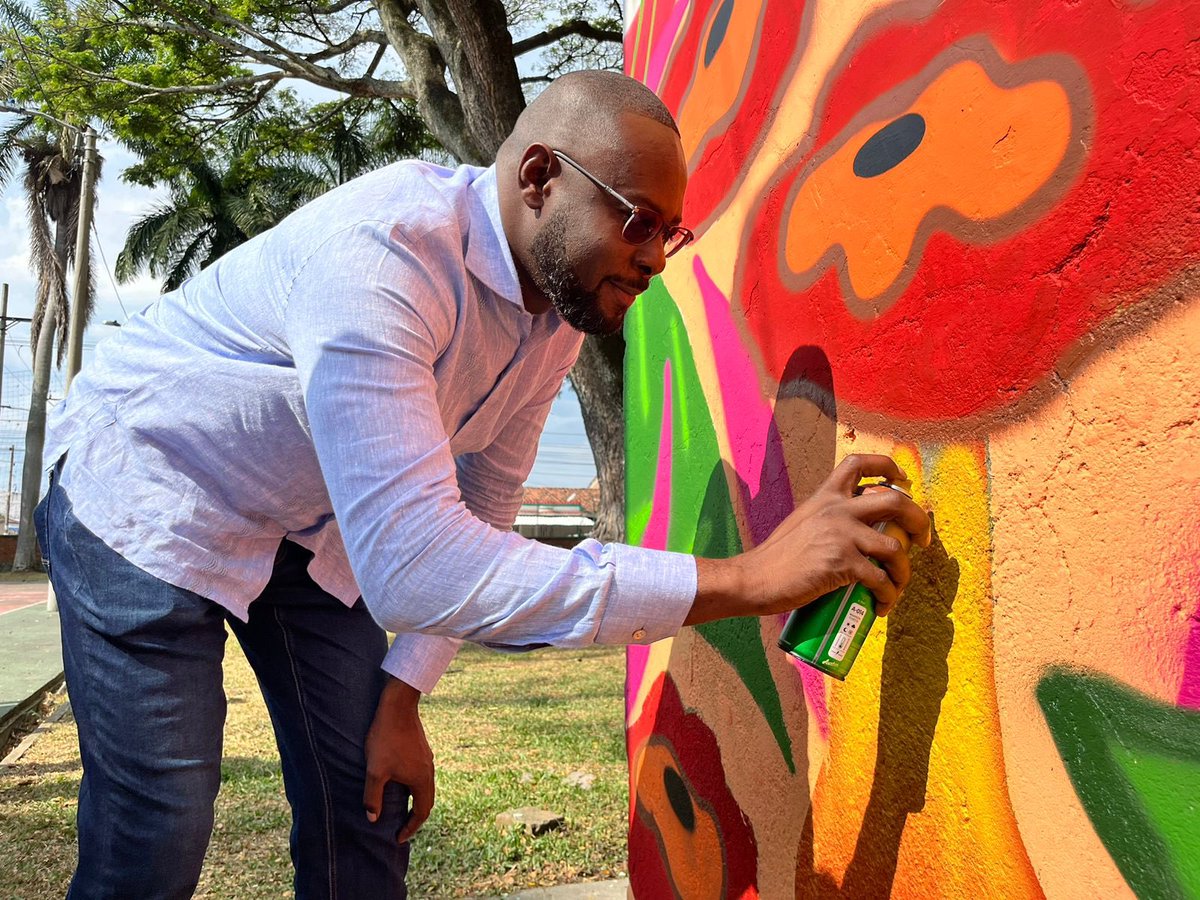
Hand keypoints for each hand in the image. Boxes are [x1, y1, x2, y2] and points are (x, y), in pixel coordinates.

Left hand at [363, 676, 434, 843]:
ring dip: (415, 801)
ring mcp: (427, 759)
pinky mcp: (422, 749)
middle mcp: (428, 771)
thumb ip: (373, 797)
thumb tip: (372, 818)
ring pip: (425, 787)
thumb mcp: (376, 771)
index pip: (420, 812)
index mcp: (420, 780)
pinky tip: (401, 782)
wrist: (398, 706)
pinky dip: (414, 787)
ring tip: (401, 808)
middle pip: (426, 801)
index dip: (410, 828)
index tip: (399, 837)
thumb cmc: (386, 738)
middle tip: (402, 828)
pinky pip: (422, 775)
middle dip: (415, 817)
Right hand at [690, 454, 930, 623]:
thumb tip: (858, 532)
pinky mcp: (842, 564)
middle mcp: (836, 509)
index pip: (859, 463)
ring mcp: (841, 535)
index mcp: (825, 496)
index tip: (903, 481)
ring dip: (905, 571)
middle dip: (918, 520)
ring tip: (898, 586)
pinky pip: (881, 579)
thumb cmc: (776, 558)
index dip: (888, 466)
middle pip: (895, 501)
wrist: (754, 579)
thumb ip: (828, 520)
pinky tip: (882, 606)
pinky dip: (888, 595)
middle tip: (923, 540)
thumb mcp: (803, 523)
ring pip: (895, 547)